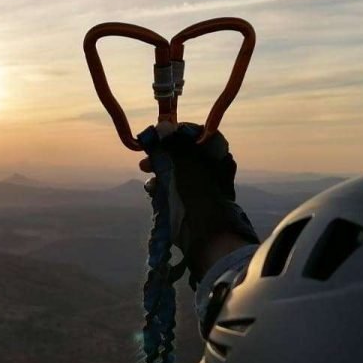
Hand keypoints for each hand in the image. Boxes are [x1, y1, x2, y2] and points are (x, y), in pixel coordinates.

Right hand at [138, 123, 258, 282]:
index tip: (158, 135)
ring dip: (158, 169)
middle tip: (147, 155)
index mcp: (216, 156)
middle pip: (181, 152)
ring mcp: (198, 186)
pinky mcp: (187, 202)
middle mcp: (209, 168)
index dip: (175, 133)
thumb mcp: (184, 166)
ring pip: (173, 170)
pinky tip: (151, 190)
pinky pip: (169, 188)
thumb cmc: (199, 197)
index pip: (195, 135)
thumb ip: (172, 146)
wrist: (206, 236)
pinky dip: (159, 187)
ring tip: (146, 172)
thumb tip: (161, 126)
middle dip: (162, 153)